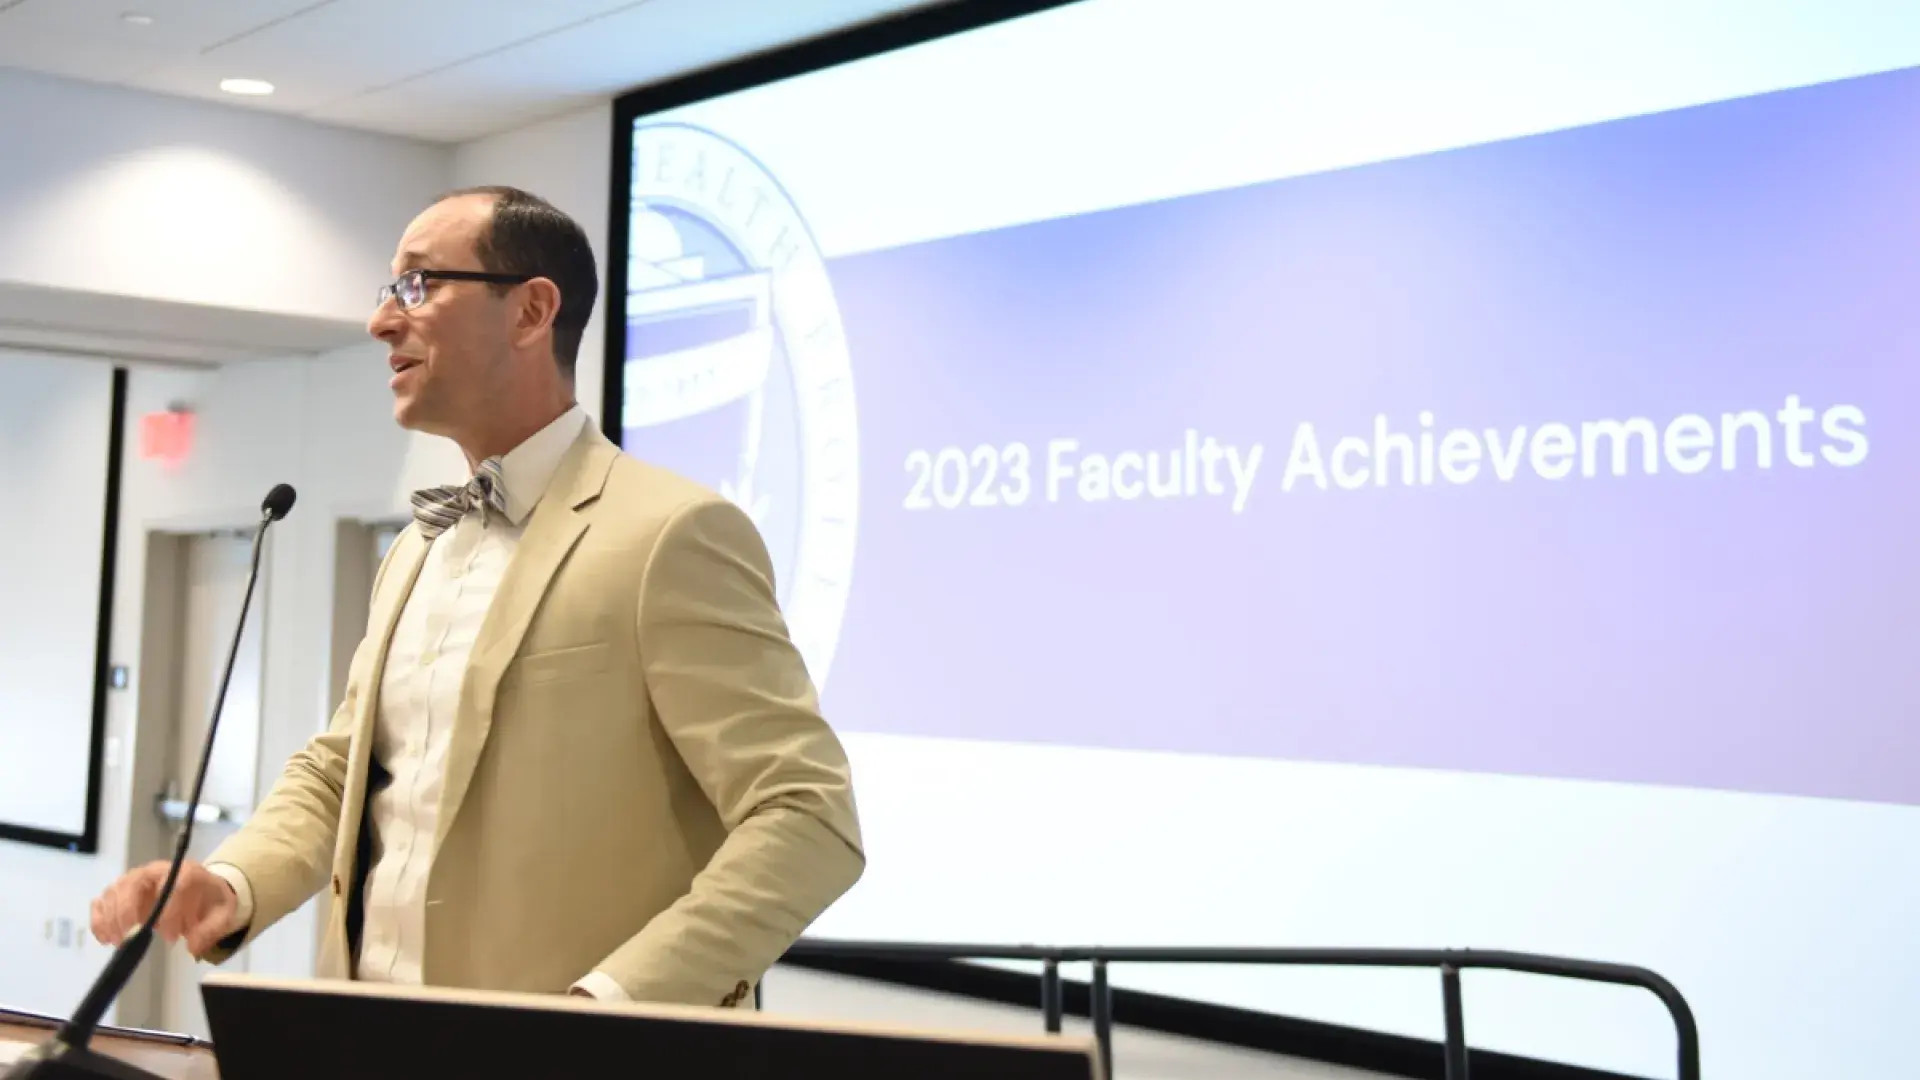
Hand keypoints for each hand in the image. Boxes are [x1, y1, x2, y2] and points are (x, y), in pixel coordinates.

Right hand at [89, 860, 238, 958]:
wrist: (201, 891)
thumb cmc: (209, 901)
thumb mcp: (221, 915)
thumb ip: (209, 930)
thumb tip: (193, 948)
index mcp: (185, 872)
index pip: (173, 884)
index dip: (169, 911)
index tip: (170, 937)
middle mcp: (155, 871)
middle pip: (132, 883)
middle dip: (128, 912)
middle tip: (130, 940)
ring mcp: (135, 880)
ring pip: (114, 891)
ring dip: (111, 918)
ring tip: (118, 943)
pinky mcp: (121, 892)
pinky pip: (102, 901)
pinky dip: (99, 920)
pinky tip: (105, 939)